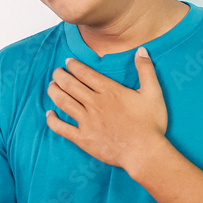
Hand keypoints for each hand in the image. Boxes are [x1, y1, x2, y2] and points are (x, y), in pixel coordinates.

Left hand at [45, 47, 167, 172]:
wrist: (144, 152)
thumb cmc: (150, 124)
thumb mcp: (153, 93)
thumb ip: (146, 70)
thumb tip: (141, 50)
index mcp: (109, 91)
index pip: (86, 74)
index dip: (74, 66)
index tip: (67, 62)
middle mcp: (94, 103)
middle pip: (71, 85)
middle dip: (60, 76)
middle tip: (56, 72)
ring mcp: (87, 121)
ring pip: (64, 102)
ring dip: (54, 92)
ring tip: (50, 86)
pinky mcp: (83, 138)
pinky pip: (62, 128)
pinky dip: (53, 121)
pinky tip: (49, 115)